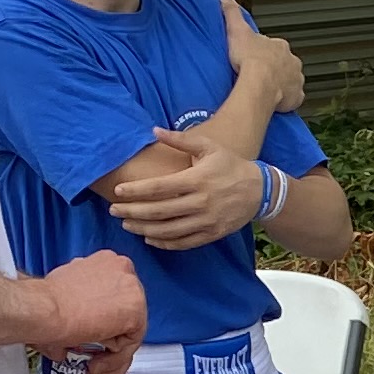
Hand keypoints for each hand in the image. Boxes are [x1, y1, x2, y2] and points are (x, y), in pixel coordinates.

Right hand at [32, 249, 145, 373]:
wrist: (42, 309)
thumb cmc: (42, 303)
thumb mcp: (65, 295)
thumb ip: (80, 306)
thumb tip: (78, 330)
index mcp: (106, 263)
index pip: (117, 299)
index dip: (108, 325)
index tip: (95, 342)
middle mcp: (123, 271)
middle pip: (127, 317)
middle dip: (111, 345)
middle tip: (94, 363)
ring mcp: (132, 290)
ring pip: (130, 333)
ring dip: (112, 359)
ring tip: (92, 372)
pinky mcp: (135, 311)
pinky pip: (130, 344)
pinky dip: (114, 361)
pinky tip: (95, 367)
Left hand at [108, 132, 270, 252]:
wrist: (260, 191)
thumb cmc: (231, 166)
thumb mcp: (209, 147)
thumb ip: (180, 140)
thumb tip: (154, 130)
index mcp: (197, 180)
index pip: (159, 188)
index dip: (136, 191)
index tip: (118, 192)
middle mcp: (200, 202)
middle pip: (159, 211)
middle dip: (132, 211)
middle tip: (114, 210)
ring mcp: (207, 221)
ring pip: (168, 230)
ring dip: (143, 229)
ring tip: (127, 224)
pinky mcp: (212, 234)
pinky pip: (183, 242)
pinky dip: (164, 243)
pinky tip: (149, 238)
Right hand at [227, 19, 305, 110]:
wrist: (259, 84)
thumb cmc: (249, 59)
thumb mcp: (237, 31)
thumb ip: (232, 14)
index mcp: (280, 46)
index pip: (273, 47)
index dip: (263, 52)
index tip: (253, 57)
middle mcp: (292, 61)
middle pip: (283, 64)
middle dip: (274, 67)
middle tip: (258, 74)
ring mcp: (296, 79)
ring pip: (289, 80)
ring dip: (280, 83)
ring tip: (265, 88)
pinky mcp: (296, 96)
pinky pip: (293, 98)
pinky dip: (286, 99)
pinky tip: (275, 100)